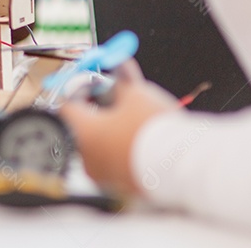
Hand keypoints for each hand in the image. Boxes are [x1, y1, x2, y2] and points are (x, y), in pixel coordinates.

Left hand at [59, 60, 179, 195]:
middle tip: (116, 98)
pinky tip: (142, 141)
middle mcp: (86, 157)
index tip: (94, 83)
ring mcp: (103, 175)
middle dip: (99, 109)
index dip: (81, 89)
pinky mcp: (122, 187)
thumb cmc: (154, 131)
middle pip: (84, 126)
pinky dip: (125, 149)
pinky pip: (117, 163)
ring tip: (135, 119)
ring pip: (101, 146)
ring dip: (112, 130)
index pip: (68, 104)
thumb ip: (123, 78)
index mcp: (81, 132)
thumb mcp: (137, 94)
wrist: (182, 167)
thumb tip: (120, 63)